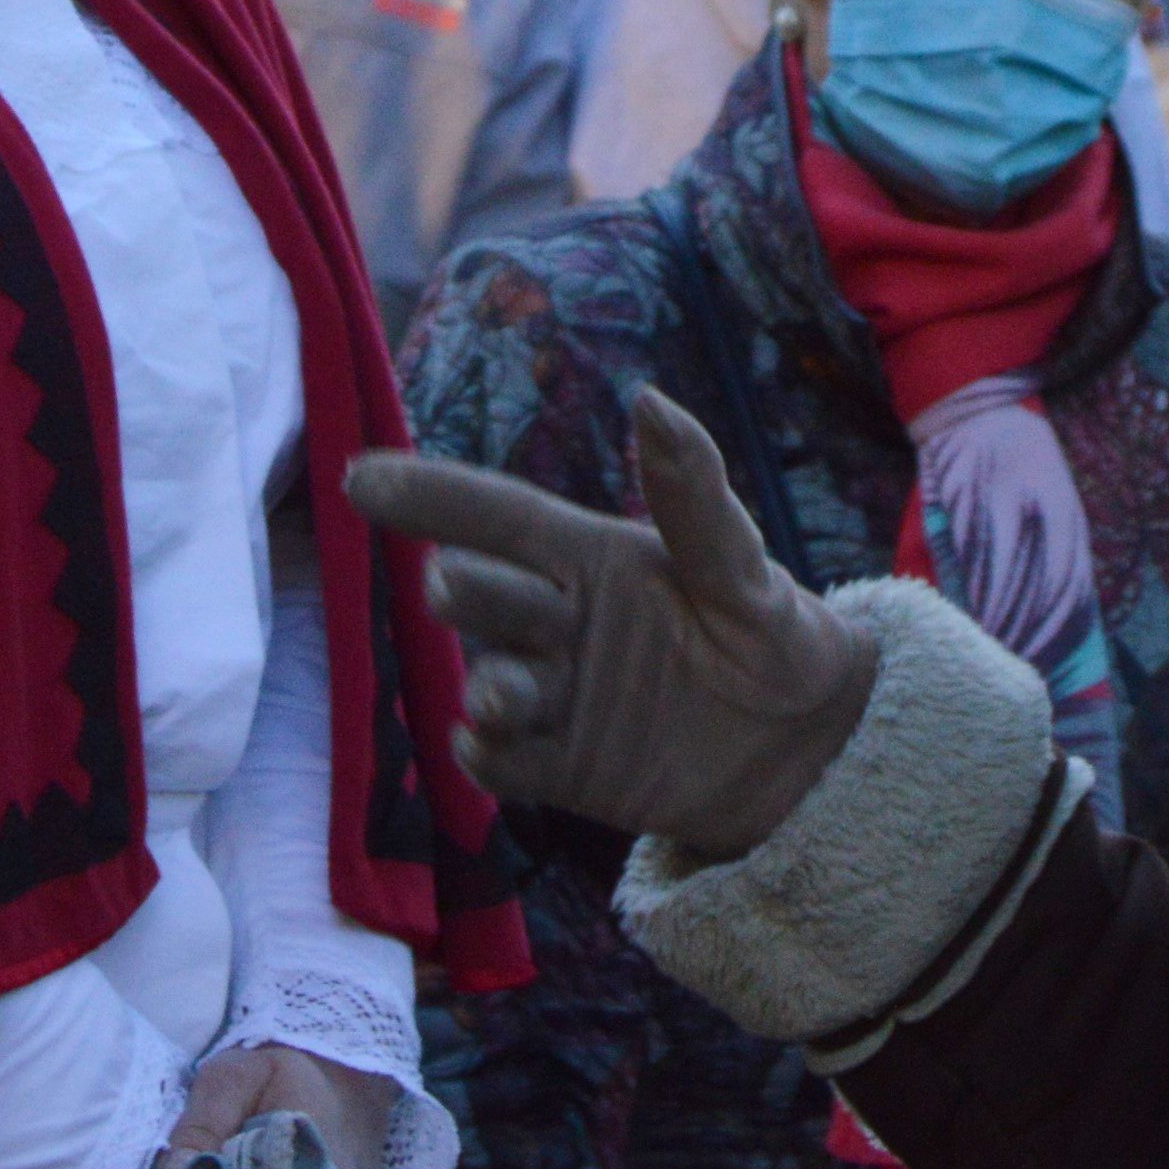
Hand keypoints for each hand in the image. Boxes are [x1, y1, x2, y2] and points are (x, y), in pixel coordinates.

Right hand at [342, 390, 874, 858]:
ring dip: (488, 686)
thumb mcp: (744, 569)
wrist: (808, 745)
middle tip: (449, 585)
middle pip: (489, 598)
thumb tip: (649, 399)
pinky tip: (488, 749)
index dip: (432, 495)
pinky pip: (511, 765)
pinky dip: (493, 758)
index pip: (499, 517)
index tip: (360, 479)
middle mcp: (558, 621)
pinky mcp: (565, 769)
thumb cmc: (772, 634)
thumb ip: (695, 498)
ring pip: (495, 684)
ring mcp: (557, 698)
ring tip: (500, 696)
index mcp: (591, 556)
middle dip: (465, 591)